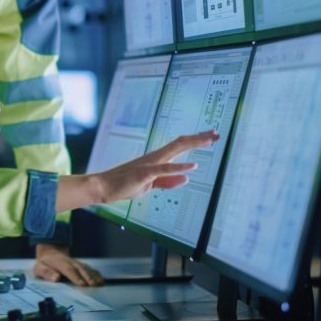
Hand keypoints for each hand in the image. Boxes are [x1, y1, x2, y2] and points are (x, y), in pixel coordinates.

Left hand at [33, 243, 103, 285]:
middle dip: (87, 277)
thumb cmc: (44, 264)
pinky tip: (101, 280)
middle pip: (80, 269)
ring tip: (99, 284)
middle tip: (93, 285)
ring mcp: (77, 263)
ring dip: (94, 276)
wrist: (50, 253)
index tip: (81, 284)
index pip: (68, 269)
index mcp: (59, 263)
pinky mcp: (81, 265)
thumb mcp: (39, 268)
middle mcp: (70, 262)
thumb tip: (55, 278)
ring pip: (87, 269)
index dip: (75, 277)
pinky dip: (96, 274)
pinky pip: (90, 269)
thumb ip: (46, 272)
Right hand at [56, 130, 219, 211]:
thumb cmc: (124, 185)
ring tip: (209, 140)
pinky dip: (180, 166)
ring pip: (175, 149)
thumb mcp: (150, 186)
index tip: (209, 136)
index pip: (179, 146)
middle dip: (200, 138)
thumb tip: (186, 178)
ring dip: (194, 144)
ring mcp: (150, 163)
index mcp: (157, 160)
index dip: (195, 140)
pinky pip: (165, 168)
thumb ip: (168, 182)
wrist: (103, 186)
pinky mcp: (146, 172)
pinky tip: (193, 165)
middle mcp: (155, 157)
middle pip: (181, 143)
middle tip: (216, 133)